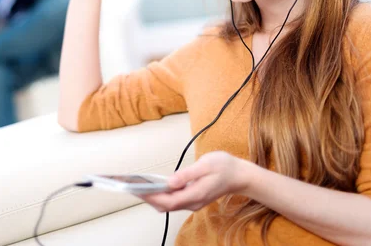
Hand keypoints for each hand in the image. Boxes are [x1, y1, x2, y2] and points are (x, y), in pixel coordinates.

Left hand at [139, 152, 254, 212]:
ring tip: (138, 186)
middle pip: (165, 205)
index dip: (151, 196)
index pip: (168, 200)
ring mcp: (193, 202)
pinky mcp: (193, 198)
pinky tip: (154, 186)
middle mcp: (193, 202)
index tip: (136, 189)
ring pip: (169, 205)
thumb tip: (170, 182)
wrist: (240, 175)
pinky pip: (174, 201)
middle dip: (147, 197)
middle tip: (130, 186)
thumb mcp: (206, 164)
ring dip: (153, 197)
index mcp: (196, 194)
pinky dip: (162, 195)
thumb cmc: (224, 166)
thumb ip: (187, 174)